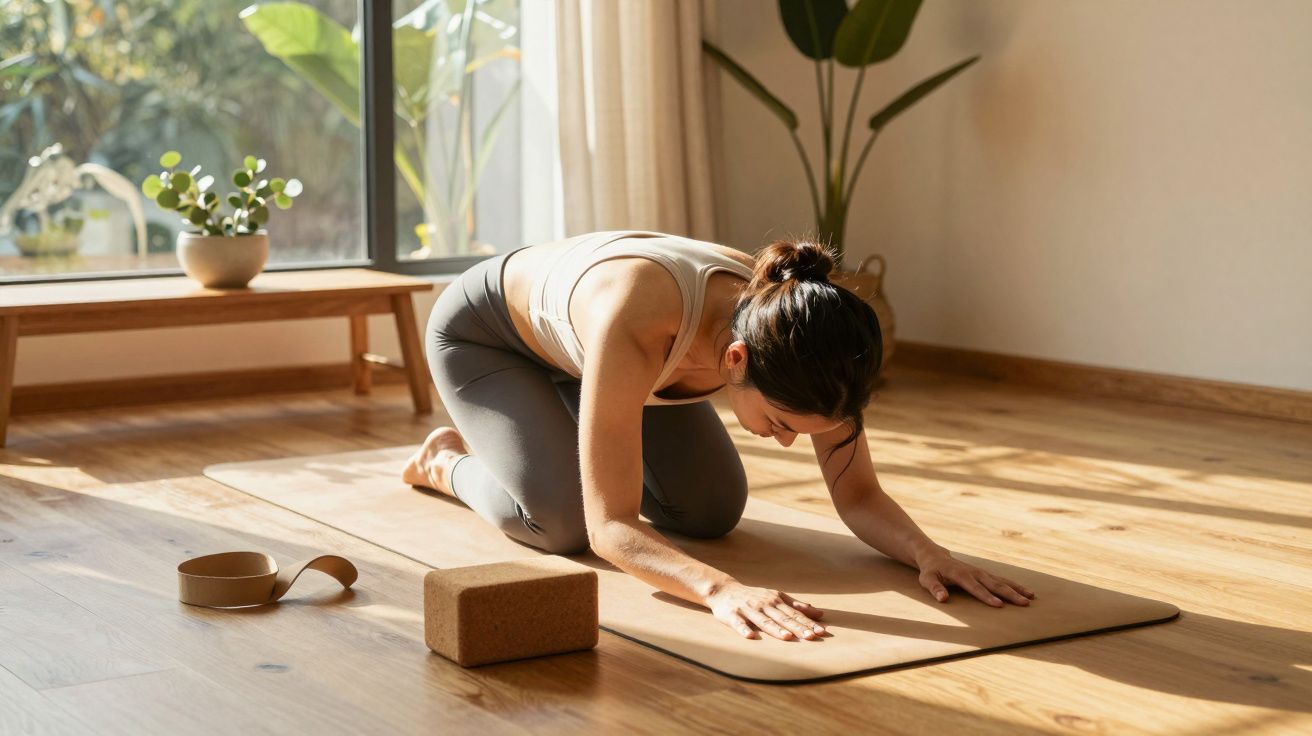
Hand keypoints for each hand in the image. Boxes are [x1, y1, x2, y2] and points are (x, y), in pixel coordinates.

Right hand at [705, 581, 827, 640]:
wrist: (724, 590)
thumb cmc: (754, 596)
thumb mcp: (776, 597)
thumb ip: (796, 605)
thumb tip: (819, 614)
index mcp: (775, 600)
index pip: (794, 613)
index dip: (808, 623)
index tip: (821, 631)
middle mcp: (764, 604)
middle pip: (782, 618)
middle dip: (797, 627)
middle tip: (811, 637)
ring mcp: (748, 609)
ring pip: (763, 621)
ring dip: (775, 629)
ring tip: (787, 637)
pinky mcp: (732, 615)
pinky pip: (738, 623)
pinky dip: (744, 629)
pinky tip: (750, 636)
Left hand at [917, 551, 1035, 606]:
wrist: (936, 557)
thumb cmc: (931, 571)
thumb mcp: (926, 579)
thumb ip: (935, 588)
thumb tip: (942, 598)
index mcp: (960, 574)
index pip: (975, 587)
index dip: (986, 596)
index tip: (999, 605)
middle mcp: (974, 572)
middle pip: (994, 584)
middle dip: (1010, 594)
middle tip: (1024, 603)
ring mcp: (981, 572)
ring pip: (1001, 581)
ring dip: (1016, 589)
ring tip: (1031, 597)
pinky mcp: (985, 574)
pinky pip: (1001, 580)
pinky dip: (1014, 586)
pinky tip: (1026, 592)